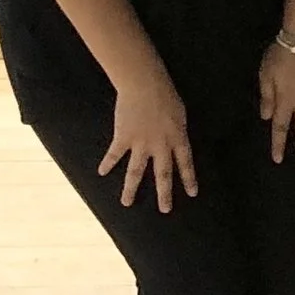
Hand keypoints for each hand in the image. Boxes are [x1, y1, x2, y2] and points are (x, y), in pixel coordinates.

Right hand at [102, 73, 196, 211]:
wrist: (145, 85)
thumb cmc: (166, 95)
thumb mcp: (180, 114)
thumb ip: (177, 130)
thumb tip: (176, 142)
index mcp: (178, 138)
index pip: (186, 164)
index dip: (189, 179)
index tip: (192, 194)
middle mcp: (160, 146)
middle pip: (163, 175)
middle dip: (164, 194)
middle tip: (165, 210)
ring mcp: (141, 144)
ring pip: (136, 172)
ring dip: (131, 189)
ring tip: (127, 203)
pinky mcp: (123, 137)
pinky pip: (115, 154)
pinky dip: (107, 163)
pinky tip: (102, 173)